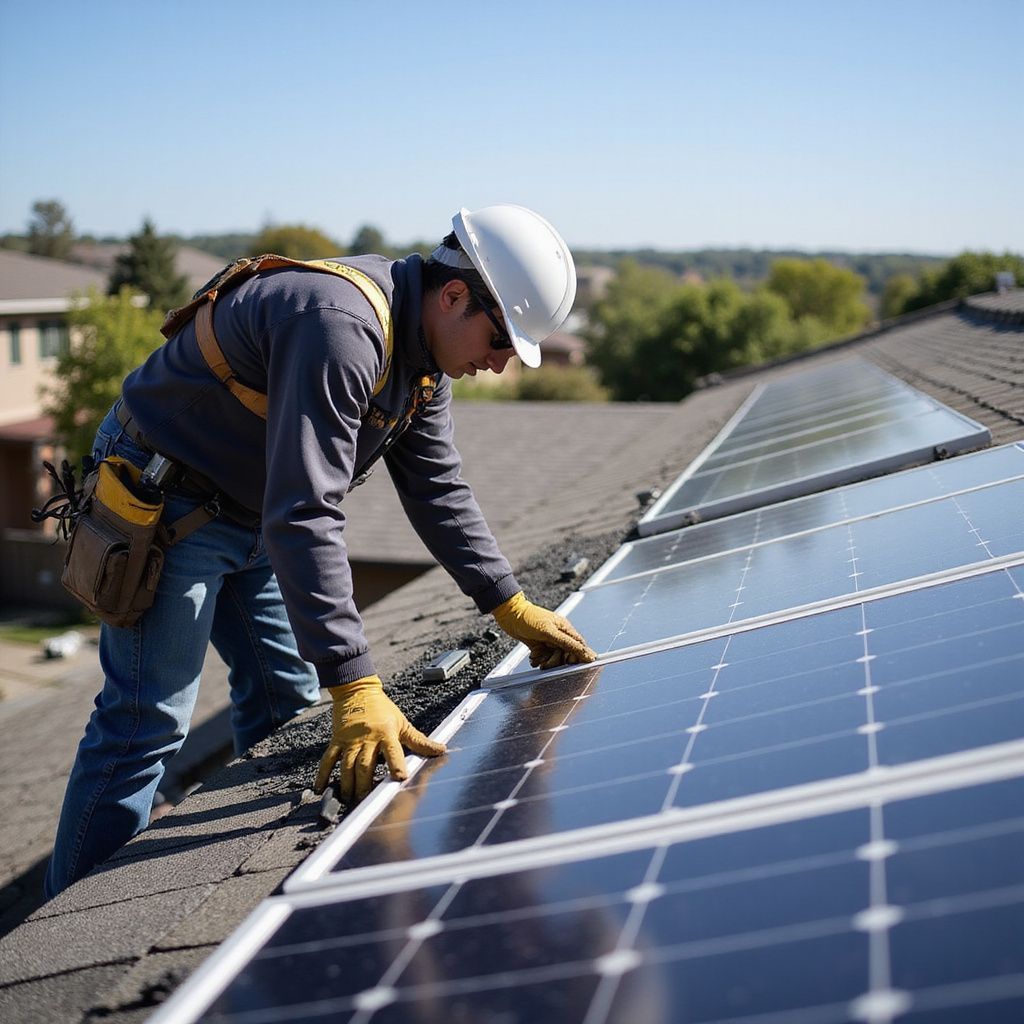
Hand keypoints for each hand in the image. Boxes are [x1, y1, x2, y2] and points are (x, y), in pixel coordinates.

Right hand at [314, 675, 445, 802]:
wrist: (357, 690)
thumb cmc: (383, 709)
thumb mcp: (403, 723)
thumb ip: (420, 740)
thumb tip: (441, 750)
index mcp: (386, 734)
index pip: (393, 752)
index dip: (396, 765)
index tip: (400, 778)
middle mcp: (367, 738)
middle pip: (365, 765)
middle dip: (365, 785)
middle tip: (365, 802)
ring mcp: (350, 740)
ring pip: (347, 766)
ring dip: (347, 784)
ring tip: (349, 799)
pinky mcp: (336, 740)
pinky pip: (328, 759)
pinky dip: (323, 774)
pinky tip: (321, 788)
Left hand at [492, 592, 597, 668]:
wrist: (509, 615)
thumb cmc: (529, 619)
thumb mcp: (549, 632)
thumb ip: (568, 643)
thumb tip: (586, 652)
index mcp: (564, 628)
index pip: (578, 645)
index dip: (579, 656)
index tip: (576, 666)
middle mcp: (558, 635)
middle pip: (566, 654)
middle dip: (558, 661)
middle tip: (548, 662)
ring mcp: (548, 641)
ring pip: (554, 658)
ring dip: (546, 661)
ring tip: (538, 659)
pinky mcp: (538, 646)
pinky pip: (544, 658)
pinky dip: (538, 660)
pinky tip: (533, 657)